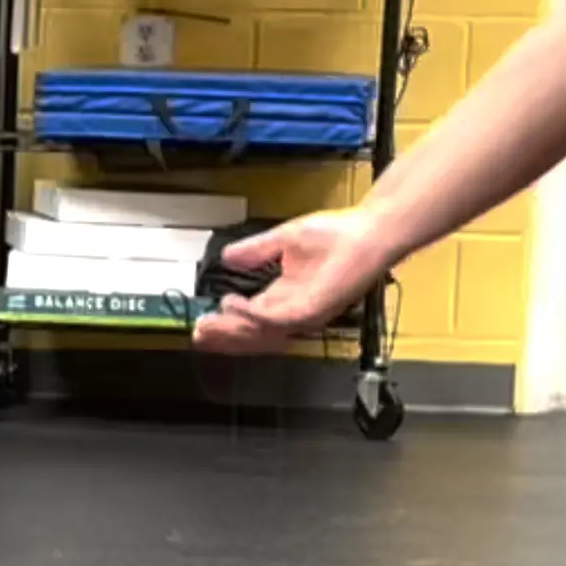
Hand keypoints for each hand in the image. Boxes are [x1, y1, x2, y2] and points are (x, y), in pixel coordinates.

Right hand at [192, 207, 395, 354]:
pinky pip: (277, 318)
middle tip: (197, 333)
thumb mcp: (283, 241)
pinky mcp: (313, 308)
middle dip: (223, 335)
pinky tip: (233, 307)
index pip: (250, 319)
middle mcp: (293, 312)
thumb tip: (227, 258)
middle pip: (252, 334)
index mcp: (286, 298)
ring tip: (207, 325)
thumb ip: (255, 252)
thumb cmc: (337, 235)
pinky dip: (252, 315)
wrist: (368, 231)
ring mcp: (304, 313)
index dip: (226, 323)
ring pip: (260, 332)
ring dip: (231, 331)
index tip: (201, 320)